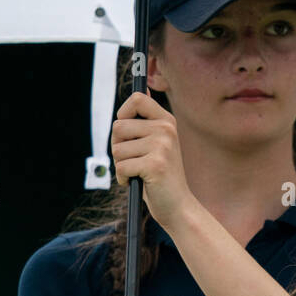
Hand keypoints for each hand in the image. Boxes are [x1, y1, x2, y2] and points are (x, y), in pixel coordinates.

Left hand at [111, 89, 194, 230]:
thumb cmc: (161, 177)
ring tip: (138, 173)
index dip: (123, 113)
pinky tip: (137, 182)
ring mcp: (161, 146)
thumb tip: (143, 89)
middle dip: (118, 147)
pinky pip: (121, 166)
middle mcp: (166, 130)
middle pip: (118, 127)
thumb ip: (147, 121)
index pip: (137, 98)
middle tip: (132, 160)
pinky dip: (123, 178)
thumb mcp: (157, 144)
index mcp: (167, 121)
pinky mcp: (155, 164)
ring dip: (120, 165)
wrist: (178, 206)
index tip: (126, 130)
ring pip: (117, 149)